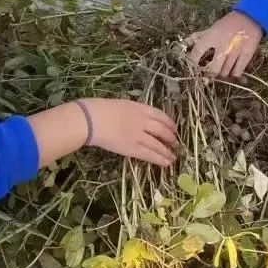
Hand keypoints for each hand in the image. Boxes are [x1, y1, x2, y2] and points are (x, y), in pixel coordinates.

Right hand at [27, 99, 178, 167]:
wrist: (92, 119)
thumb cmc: (101, 109)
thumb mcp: (122, 105)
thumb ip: (133, 112)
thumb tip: (139, 119)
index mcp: (141, 108)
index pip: (161, 115)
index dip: (170, 123)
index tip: (174, 129)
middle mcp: (143, 121)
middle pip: (163, 130)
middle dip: (172, 138)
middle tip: (176, 144)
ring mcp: (139, 135)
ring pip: (159, 144)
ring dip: (168, 151)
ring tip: (173, 156)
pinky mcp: (132, 148)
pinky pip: (150, 154)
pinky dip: (160, 159)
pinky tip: (166, 162)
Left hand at [187, 11, 262, 77]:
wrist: (249, 18)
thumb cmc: (228, 23)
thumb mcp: (212, 28)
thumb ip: (198, 37)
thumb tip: (184, 42)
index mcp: (212, 37)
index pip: (197, 52)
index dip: (192, 61)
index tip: (192, 66)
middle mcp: (222, 46)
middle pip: (212, 69)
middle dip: (208, 74)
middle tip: (208, 74)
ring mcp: (234, 52)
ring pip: (224, 73)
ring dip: (221, 73)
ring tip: (221, 69)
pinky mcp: (246, 56)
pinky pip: (237, 72)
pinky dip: (234, 73)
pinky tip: (233, 69)